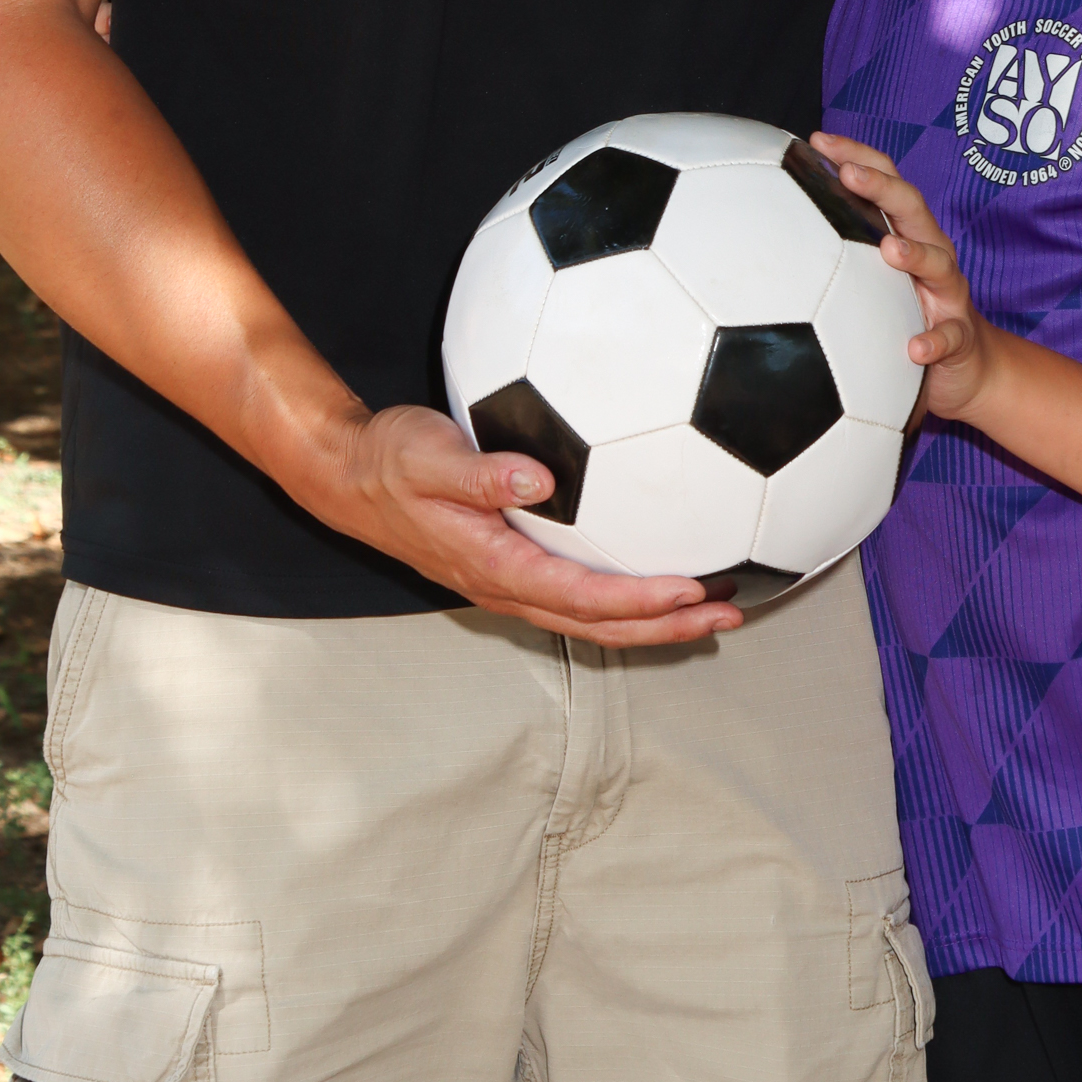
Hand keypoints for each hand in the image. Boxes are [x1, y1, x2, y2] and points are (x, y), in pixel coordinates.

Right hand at [311, 403, 745, 648]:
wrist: (350, 476)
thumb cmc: (390, 460)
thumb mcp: (427, 456)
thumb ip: (481, 472)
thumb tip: (538, 478)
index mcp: (494, 567)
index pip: (580, 597)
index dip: (639, 600)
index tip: (691, 589)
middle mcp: (508, 586)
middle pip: (601, 625)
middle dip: (667, 626)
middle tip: (730, 613)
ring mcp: (511, 582)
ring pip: (594, 617)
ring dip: (656, 618)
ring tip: (715, 605)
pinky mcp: (515, 566)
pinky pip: (581, 593)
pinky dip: (627, 595)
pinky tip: (659, 569)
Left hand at [813, 134, 1003, 426]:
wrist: (965, 365)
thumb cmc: (909, 310)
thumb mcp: (875, 275)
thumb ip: (840, 249)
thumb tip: (774, 230)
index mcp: (908, 232)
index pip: (886, 181)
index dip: (856, 155)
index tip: (818, 139)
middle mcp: (932, 252)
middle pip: (912, 208)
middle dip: (882, 186)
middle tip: (849, 174)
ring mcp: (948, 293)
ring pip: (939, 265)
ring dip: (915, 255)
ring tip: (891, 250)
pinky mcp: (958, 336)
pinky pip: (949, 336)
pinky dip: (934, 340)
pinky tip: (915, 348)